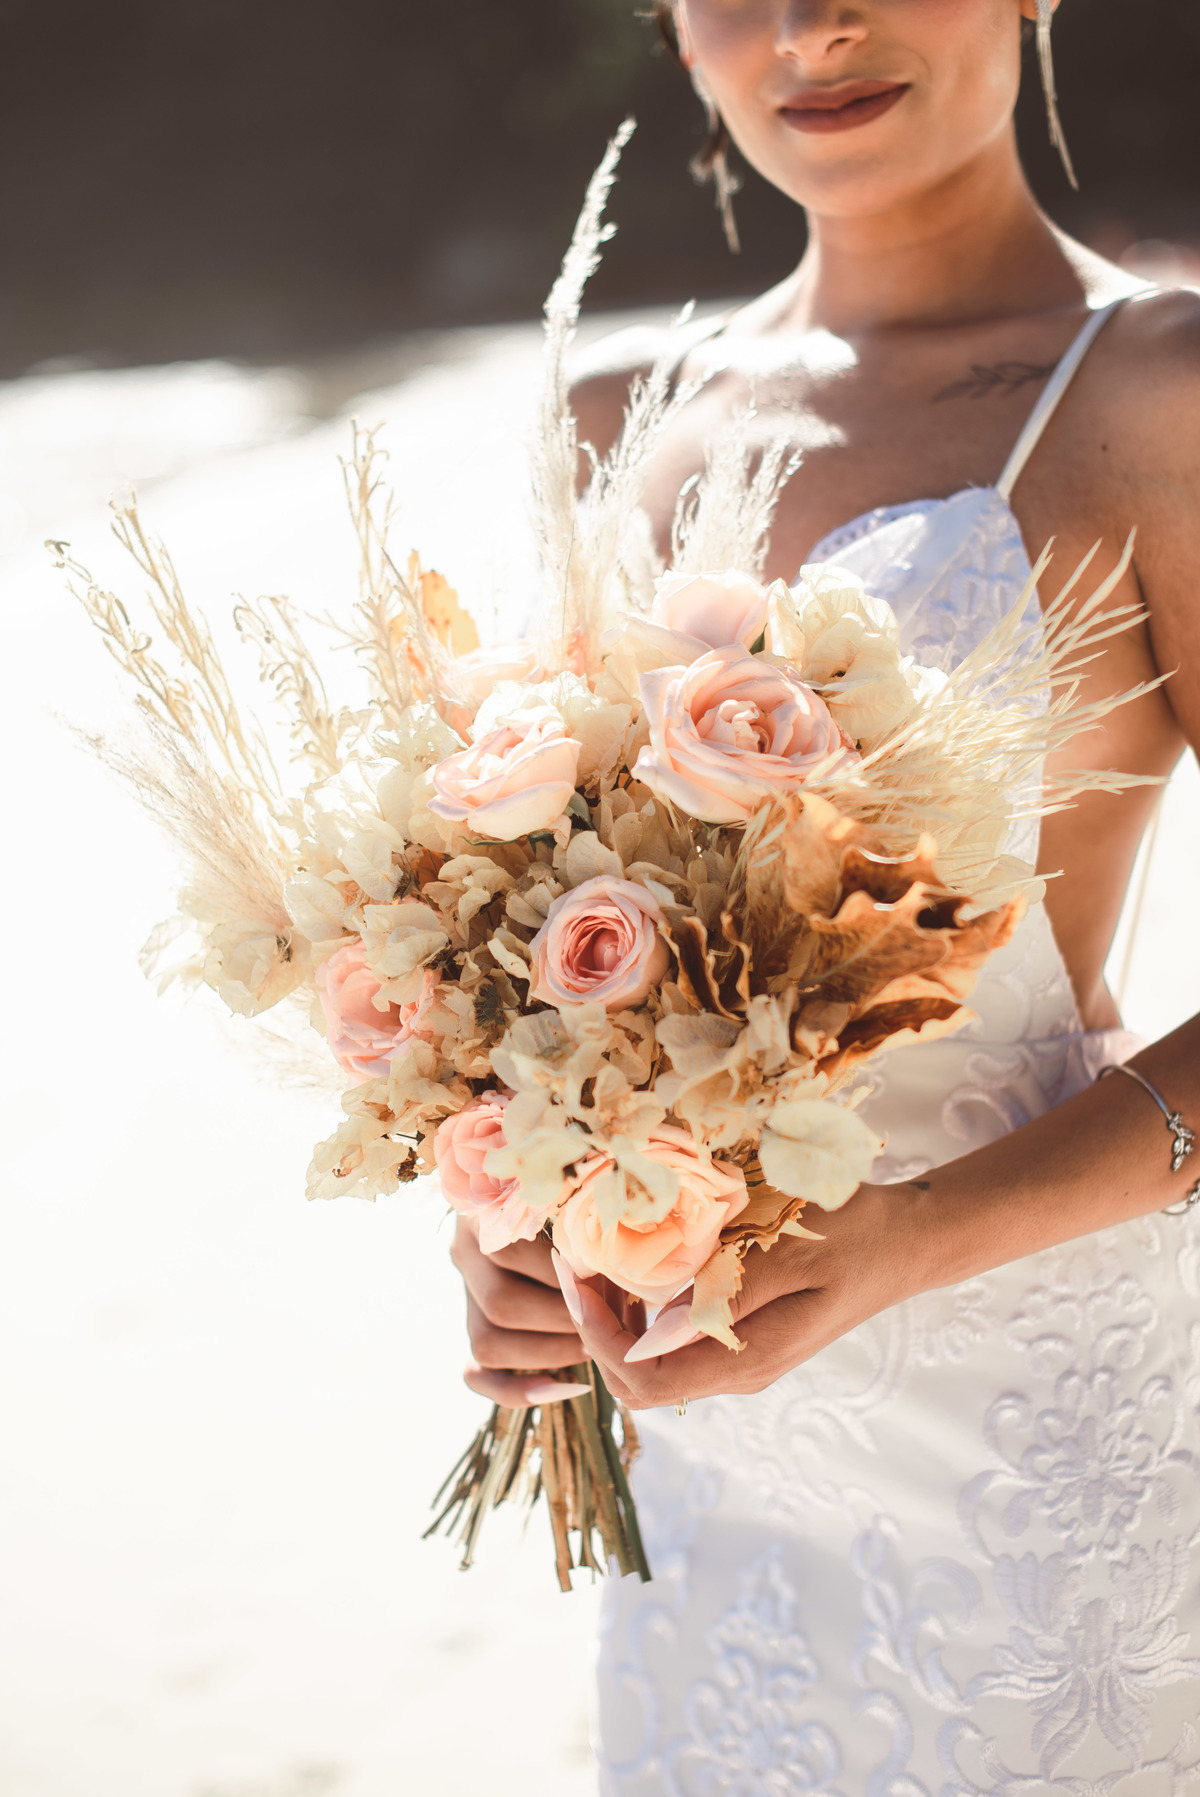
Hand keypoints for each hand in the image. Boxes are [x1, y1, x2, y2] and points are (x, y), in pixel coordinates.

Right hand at [450, 1215, 587, 1407]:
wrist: (537, 1201)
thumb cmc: (569, 1197)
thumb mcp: (568, 1196)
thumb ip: (577, 1224)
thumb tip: (612, 1259)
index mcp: (483, 1215)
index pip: (511, 1255)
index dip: (560, 1276)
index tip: (604, 1281)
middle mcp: (466, 1255)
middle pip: (501, 1305)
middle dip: (561, 1319)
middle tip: (605, 1319)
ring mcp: (466, 1296)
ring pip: (488, 1344)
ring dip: (548, 1352)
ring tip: (593, 1345)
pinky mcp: (476, 1330)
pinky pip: (478, 1374)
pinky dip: (516, 1390)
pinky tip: (561, 1387)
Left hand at [569, 1181, 928, 1410]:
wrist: (907, 1240)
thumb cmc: (853, 1234)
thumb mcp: (788, 1253)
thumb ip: (720, 1296)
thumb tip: (647, 1331)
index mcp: (747, 1361)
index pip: (642, 1381)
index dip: (594, 1336)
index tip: (576, 1276)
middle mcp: (739, 1372)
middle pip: (637, 1379)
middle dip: (594, 1326)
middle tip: (577, 1259)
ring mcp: (741, 1358)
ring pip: (652, 1361)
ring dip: (616, 1316)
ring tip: (600, 1255)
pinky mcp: (744, 1335)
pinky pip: (676, 1339)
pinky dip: (644, 1308)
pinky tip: (640, 1261)